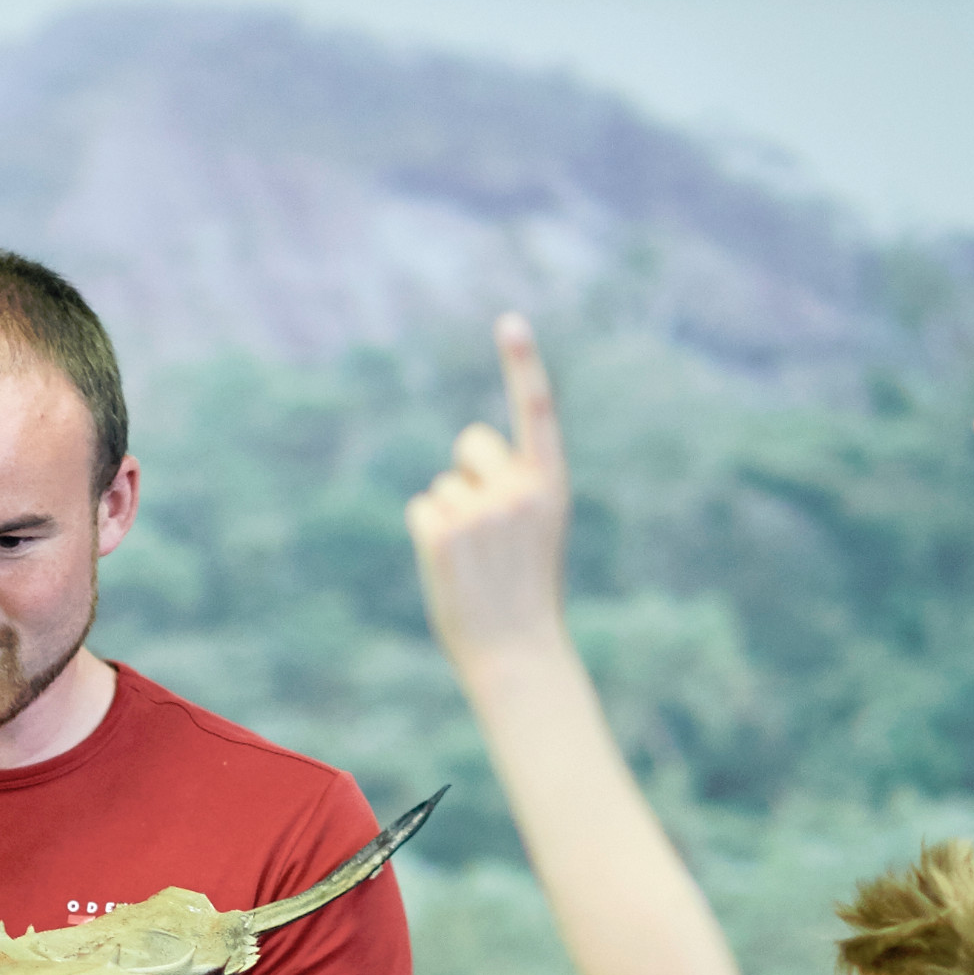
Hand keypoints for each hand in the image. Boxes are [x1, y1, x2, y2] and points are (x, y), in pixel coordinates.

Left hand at [405, 314, 572, 678]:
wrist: (518, 653)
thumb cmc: (526, 593)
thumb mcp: (535, 532)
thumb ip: (513, 492)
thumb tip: (461, 470)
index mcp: (551, 485)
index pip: (536, 411)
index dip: (522, 363)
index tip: (509, 322)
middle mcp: (518, 489)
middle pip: (471, 442)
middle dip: (469, 469)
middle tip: (485, 527)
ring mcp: (479, 510)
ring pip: (444, 486)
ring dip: (450, 517)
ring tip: (475, 562)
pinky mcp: (442, 532)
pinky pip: (422, 508)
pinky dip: (428, 533)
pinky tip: (452, 567)